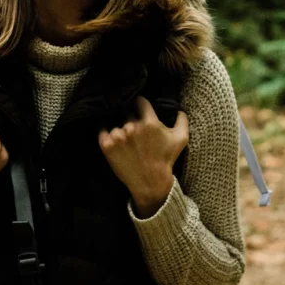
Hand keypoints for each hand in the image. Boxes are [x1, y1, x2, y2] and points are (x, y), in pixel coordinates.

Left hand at [98, 96, 188, 216]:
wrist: (150, 182)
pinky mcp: (106, 146)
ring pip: (117, 124)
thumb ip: (182, 120)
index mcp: (149, 122)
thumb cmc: (166, 160)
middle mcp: (132, 127)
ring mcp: (118, 136)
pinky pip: (103, 131)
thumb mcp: (181, 139)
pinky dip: (107, 134)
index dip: (140, 104)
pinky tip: (114, 141)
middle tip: (135, 130)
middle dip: (132, 118)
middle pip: (127, 113)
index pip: (140, 101)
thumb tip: (179, 109)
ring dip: (121, 129)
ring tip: (127, 141)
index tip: (139, 108)